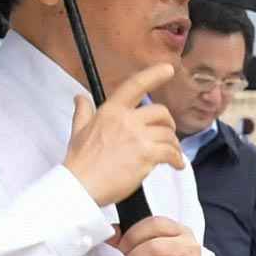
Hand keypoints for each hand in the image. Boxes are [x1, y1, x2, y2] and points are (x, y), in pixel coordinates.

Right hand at [65, 66, 184, 208]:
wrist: (80, 186)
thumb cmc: (79, 162)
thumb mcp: (78, 131)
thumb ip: (83, 112)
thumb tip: (79, 97)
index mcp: (111, 111)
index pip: (135, 85)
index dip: (154, 75)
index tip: (168, 69)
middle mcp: (126, 120)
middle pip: (160, 113)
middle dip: (168, 124)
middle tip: (167, 135)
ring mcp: (137, 137)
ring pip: (168, 134)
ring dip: (174, 145)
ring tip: (171, 155)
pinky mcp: (146, 155)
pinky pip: (171, 152)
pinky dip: (177, 159)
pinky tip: (176, 165)